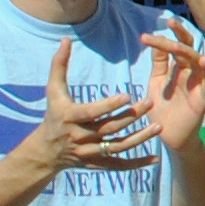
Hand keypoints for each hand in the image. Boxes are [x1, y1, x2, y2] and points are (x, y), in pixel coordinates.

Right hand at [20, 39, 156, 175]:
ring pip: (118, 147)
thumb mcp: (53, 90)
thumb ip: (59, 65)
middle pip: (109, 128)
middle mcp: (80, 137)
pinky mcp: (98, 164)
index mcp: (70, 117)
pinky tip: (155, 158)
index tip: (128, 95)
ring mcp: (90, 152)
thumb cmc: (53, 114)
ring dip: (140, 138)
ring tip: (159, 126)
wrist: (46, 151)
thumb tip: (66, 39)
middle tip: (151, 102)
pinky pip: (119, 166)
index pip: (92, 112)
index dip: (109, 105)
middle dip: (131, 116)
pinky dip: (137, 164)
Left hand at [140, 27, 204, 151]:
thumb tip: (155, 40)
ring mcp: (198, 83)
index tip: (144, 37)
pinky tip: (202, 61)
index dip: (162, 39)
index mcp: (178, 69)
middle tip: (169, 22)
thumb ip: (159, 64)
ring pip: (197, 61)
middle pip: (188, 48)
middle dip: (180, 33)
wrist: (169, 137)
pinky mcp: (203, 97)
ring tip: (175, 44)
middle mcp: (190, 73)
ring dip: (188, 51)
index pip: (174, 47)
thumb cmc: (163, 111)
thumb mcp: (157, 83)